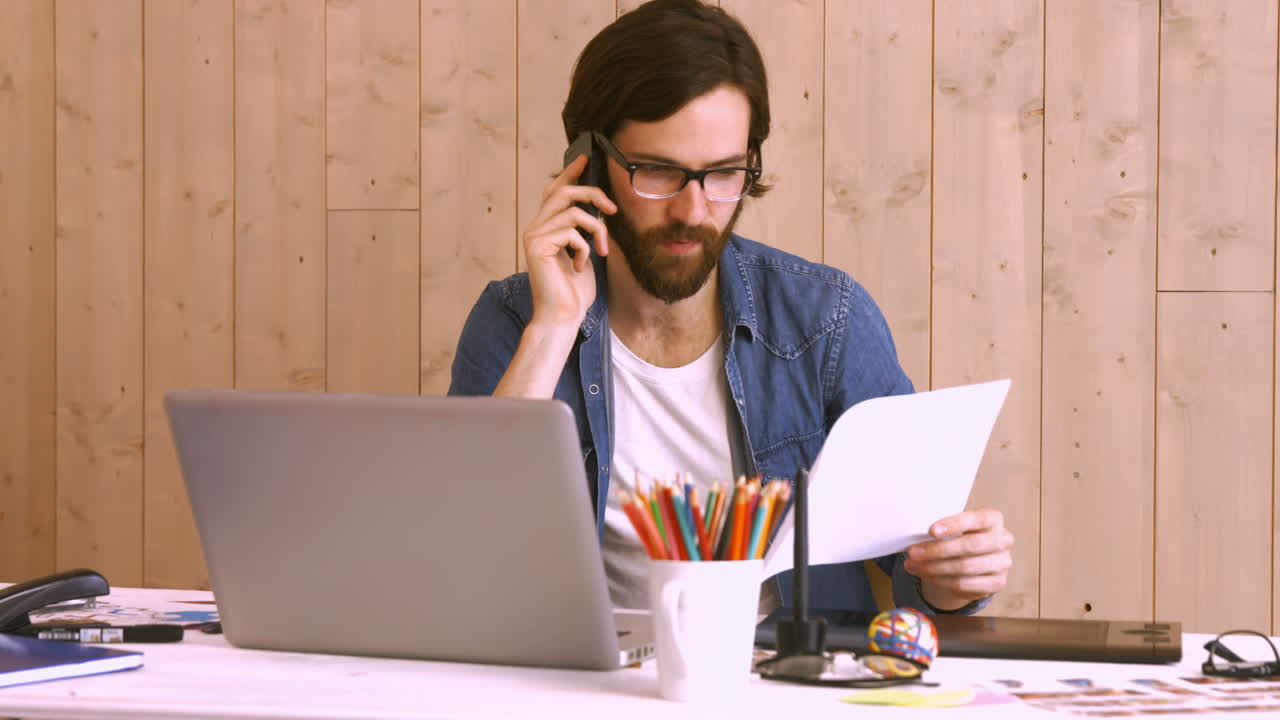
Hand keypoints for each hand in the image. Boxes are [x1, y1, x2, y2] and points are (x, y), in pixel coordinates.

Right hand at [521, 154, 616, 330]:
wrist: (563, 316)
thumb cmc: (574, 291)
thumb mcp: (585, 252)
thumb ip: (585, 230)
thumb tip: (599, 208)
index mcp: (546, 228)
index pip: (555, 191)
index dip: (569, 173)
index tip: (585, 158)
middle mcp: (535, 228)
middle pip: (563, 191)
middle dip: (592, 194)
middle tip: (612, 210)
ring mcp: (534, 236)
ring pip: (572, 211)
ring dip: (596, 230)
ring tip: (602, 251)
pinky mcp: (537, 246)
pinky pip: (571, 232)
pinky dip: (584, 248)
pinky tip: (580, 266)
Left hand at [903, 508, 1012, 610]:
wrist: (973, 562)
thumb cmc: (960, 537)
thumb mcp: (954, 527)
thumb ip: (942, 529)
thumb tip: (915, 538)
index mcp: (993, 519)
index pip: (977, 519)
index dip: (954, 525)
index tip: (931, 531)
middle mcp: (1003, 540)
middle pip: (970, 545)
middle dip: (938, 550)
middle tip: (914, 552)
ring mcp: (1003, 563)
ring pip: (965, 567)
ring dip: (934, 568)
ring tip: (913, 566)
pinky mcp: (997, 583)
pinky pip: (964, 584)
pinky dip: (941, 581)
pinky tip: (926, 576)